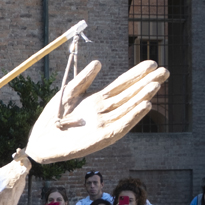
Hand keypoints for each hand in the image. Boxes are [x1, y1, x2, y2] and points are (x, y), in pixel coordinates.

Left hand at [25, 59, 168, 163]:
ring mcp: (104, 125)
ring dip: (142, 97)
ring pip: (128, 109)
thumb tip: (99, 63)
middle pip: (129, 95)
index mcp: (97, 101)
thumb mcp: (67, 94)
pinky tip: (145, 106)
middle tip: (165, 71)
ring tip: (155, 85)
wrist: (39, 141)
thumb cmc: (52, 119)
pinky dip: (133, 117)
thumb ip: (83, 80)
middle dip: (146, 83)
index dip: (136, 74)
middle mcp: (104, 113)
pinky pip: (121, 126)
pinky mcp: (101, 138)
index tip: (152, 63)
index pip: (121, 85)